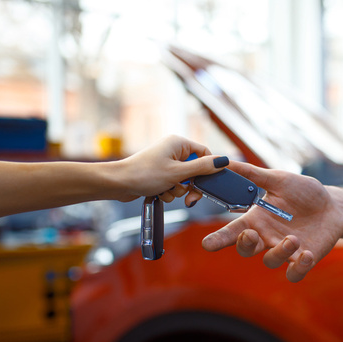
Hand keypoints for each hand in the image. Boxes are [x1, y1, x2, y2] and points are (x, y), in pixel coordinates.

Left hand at [112, 135, 228, 204]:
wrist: (118, 184)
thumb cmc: (144, 174)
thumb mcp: (178, 173)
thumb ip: (202, 168)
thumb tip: (223, 161)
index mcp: (179, 143)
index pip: (205, 153)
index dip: (208, 169)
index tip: (206, 183)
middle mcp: (173, 151)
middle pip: (195, 170)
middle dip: (190, 185)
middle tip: (187, 196)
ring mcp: (166, 162)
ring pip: (184, 181)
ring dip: (177, 191)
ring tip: (165, 190)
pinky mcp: (160, 174)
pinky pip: (173, 185)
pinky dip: (169, 192)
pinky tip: (159, 193)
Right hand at [201, 161, 342, 281]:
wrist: (333, 206)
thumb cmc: (304, 192)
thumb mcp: (278, 179)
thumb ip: (252, 174)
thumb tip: (225, 161)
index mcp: (257, 219)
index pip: (232, 230)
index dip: (218, 238)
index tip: (207, 244)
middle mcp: (267, 237)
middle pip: (246, 249)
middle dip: (244, 244)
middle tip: (251, 234)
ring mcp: (284, 250)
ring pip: (271, 261)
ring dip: (279, 252)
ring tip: (293, 238)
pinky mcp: (302, 259)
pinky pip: (294, 273)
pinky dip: (299, 268)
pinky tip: (307, 255)